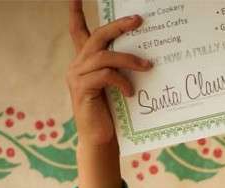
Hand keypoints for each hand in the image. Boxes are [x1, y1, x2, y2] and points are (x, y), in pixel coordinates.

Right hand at [66, 0, 151, 147]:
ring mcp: (77, 76)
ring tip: (148, 67)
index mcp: (85, 61)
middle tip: (138, 20)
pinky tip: (130, 92)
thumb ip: (121, 68)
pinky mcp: (82, 89)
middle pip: (97, 36)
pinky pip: (105, 75)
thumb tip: (147, 56)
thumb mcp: (117, 85)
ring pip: (104, 56)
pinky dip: (121, 81)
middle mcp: (77, 64)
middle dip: (118, 26)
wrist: (100, 138)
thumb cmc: (112, 112)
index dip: (76, 12)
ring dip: (129, 59)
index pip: (78, 30)